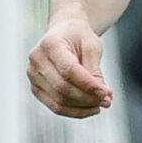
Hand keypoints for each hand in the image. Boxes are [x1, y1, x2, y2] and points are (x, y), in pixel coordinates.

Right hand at [27, 4, 113, 118]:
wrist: (64, 31)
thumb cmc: (79, 36)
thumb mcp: (92, 45)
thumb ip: (94, 69)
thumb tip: (102, 95)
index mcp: (50, 44)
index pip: (69, 70)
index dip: (88, 84)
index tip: (107, 93)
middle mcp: (37, 60)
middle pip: (62, 88)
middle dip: (88, 98)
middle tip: (108, 100)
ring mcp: (33, 76)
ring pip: (59, 101)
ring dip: (83, 107)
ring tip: (102, 104)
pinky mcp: (36, 88)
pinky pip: (55, 106)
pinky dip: (75, 111)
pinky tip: (90, 108)